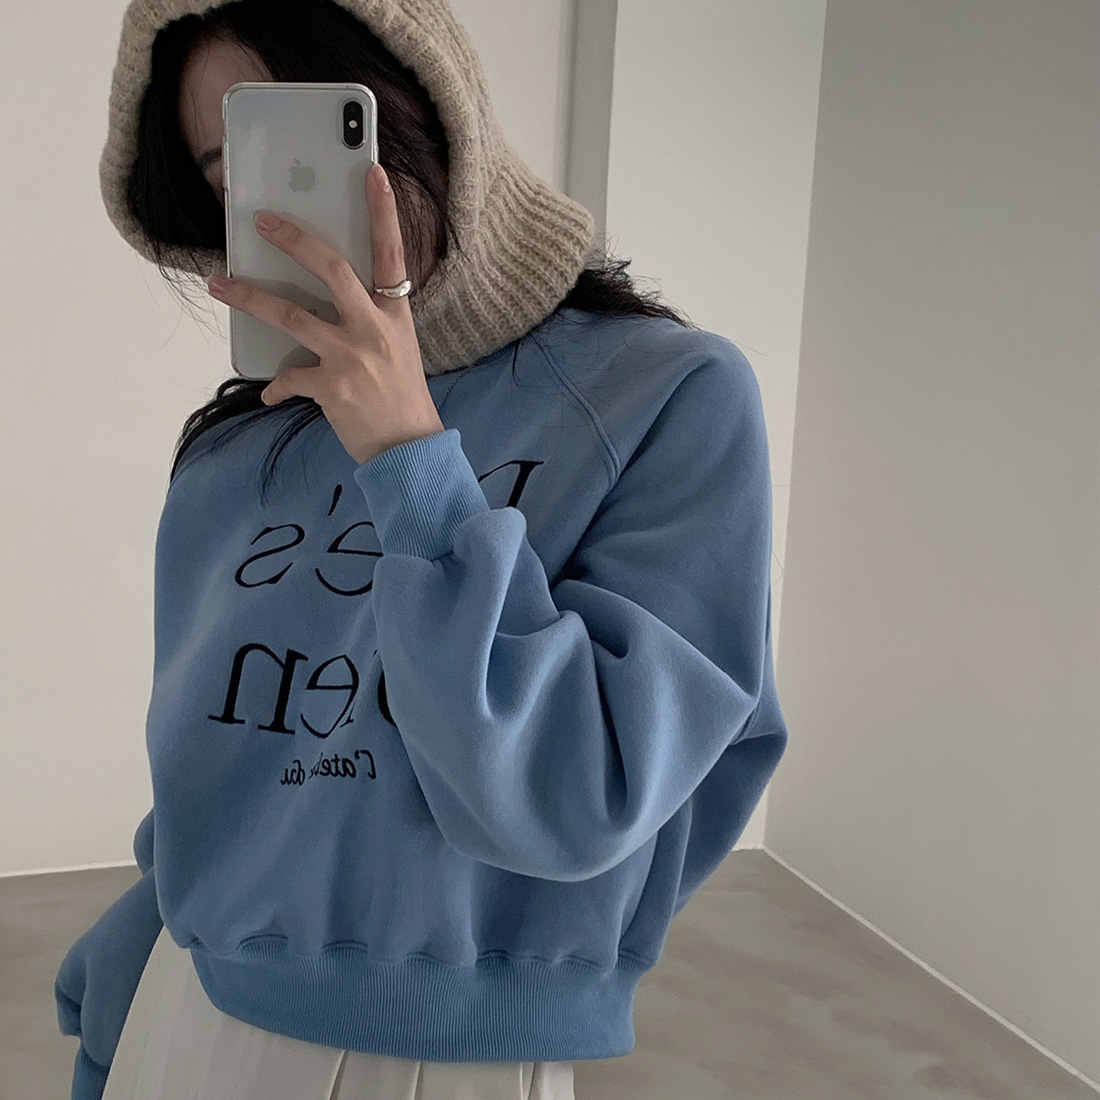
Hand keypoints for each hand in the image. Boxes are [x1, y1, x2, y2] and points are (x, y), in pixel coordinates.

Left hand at [205, 162, 444, 466]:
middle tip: (262, 220)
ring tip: (221, 283)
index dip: (384, 212)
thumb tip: (323, 300)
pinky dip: (276, 386)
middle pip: (331, 269)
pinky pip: (288, 377)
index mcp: (395, 315)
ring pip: (291, 315)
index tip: (373, 172)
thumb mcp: (398, 348)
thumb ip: (369, 320)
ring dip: (250, 297)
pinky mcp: (330, 387)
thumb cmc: (402, 398)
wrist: (409, 450)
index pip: (392, 254)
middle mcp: (374, 329)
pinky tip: (271, 392)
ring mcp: (351, 357)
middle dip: (293, 240)